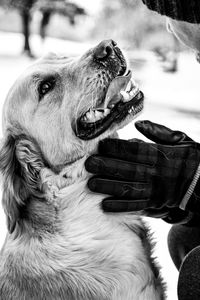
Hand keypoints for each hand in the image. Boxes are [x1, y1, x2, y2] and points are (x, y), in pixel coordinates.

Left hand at [85, 121, 199, 221]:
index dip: (118, 148)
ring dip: (108, 187)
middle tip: (88, 164)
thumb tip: (139, 123)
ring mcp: (156, 191)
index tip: (101, 145)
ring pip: (129, 189)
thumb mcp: (181, 140)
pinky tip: (104, 205)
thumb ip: (160, 132)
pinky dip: (120, 207)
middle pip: (128, 170)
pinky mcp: (155, 204)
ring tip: (91, 184)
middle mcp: (158, 174)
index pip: (137, 151)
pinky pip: (136, 207)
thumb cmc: (190, 159)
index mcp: (163, 156)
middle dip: (107, 167)